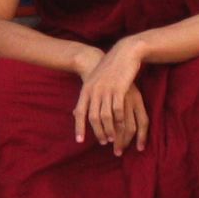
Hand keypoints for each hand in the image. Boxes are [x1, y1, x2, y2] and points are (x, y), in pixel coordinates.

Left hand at [73, 37, 148, 154]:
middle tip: (103, 143)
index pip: (80, 112)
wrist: (122, 54)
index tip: (80, 140)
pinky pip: (118, 110)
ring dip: (109, 130)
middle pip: (93, 117)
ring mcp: (107, 90)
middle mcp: (94, 91)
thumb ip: (86, 97)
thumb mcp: (94, 82)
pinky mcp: (120, 89)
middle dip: (97, 132)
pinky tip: (122, 128)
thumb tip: (76, 112)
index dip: (79, 127)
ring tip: (113, 139)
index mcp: (86, 90)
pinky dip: (119, 121)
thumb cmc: (107, 69)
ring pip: (105, 116)